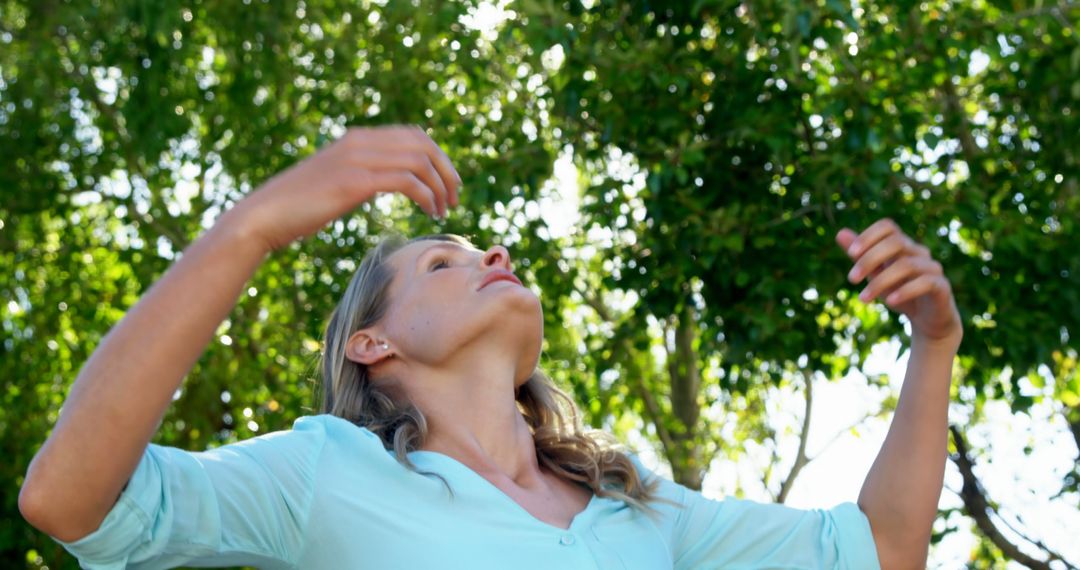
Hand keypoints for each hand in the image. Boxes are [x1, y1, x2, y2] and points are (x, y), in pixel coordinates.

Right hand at [224, 125, 460, 251]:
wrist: (264, 216)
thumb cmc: (299, 208)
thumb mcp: (337, 183)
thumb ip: (362, 174)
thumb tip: (387, 182)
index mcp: (357, 139)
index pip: (413, 135)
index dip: (438, 156)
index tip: (448, 183)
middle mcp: (360, 142)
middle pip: (423, 144)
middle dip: (446, 170)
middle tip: (454, 197)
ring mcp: (357, 159)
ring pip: (419, 161)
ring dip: (439, 187)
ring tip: (443, 211)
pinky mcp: (355, 182)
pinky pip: (407, 180)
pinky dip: (426, 196)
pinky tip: (429, 212)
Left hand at [836, 218, 962, 346]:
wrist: (927, 318)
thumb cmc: (898, 291)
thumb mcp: (875, 274)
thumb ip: (860, 255)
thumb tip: (840, 233)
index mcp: (902, 245)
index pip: (888, 226)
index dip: (869, 235)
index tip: (851, 253)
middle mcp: (919, 252)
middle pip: (896, 242)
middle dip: (870, 259)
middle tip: (851, 279)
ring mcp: (932, 268)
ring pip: (907, 265)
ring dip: (880, 282)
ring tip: (863, 299)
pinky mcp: (941, 286)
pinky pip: (926, 282)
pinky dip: (905, 291)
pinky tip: (890, 301)